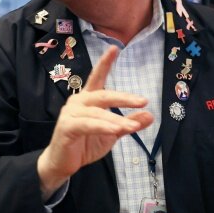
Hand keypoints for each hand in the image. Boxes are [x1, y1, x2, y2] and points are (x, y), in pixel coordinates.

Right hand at [37, 45, 153, 198]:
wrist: (63, 164)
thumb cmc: (86, 144)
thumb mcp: (112, 132)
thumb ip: (129, 122)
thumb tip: (150, 115)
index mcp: (88, 99)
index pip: (97, 77)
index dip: (105, 63)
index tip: (114, 48)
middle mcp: (78, 102)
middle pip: (103, 94)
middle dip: (124, 98)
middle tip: (143, 101)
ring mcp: (70, 113)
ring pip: (98, 113)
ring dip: (117, 119)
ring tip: (134, 126)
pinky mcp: (66, 127)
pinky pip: (89, 125)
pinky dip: (104, 126)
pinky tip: (117, 130)